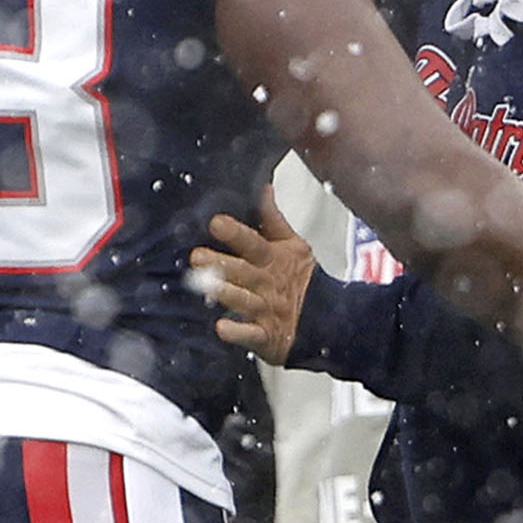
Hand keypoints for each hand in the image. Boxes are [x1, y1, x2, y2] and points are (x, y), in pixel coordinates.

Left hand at [189, 185, 316, 364]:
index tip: (216, 222)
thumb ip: (272, 219)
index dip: (235, 233)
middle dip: (221, 263)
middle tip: (196, 256)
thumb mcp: (292, 245)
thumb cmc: (300, 278)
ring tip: (206, 287)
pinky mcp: (265, 335)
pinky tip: (221, 328)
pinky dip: (237, 333)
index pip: (253, 242)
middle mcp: (266, 282)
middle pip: (242, 271)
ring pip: (244, 300)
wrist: (325, 319)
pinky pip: (251, 334)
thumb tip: (263, 188)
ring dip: (226, 293)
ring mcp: (266, 309)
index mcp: (271, 258)